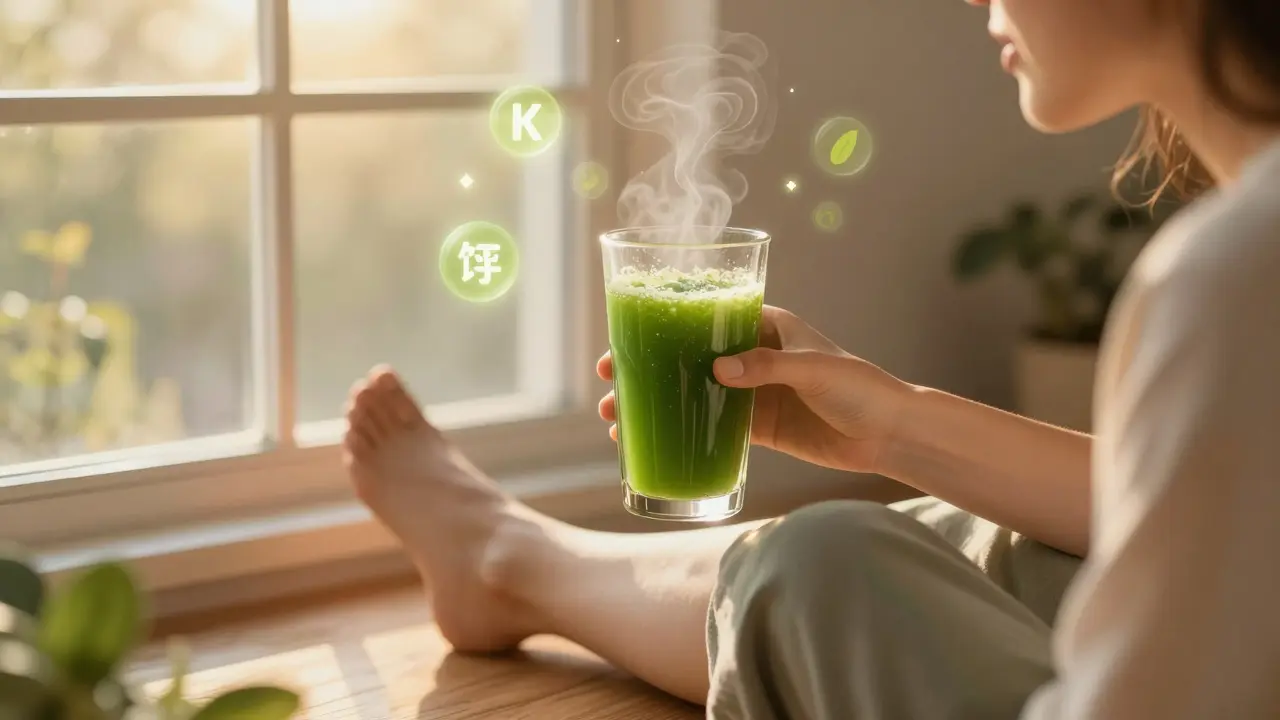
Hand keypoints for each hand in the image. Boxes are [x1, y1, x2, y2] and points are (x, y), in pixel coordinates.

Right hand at [597, 305, 912, 473]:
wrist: (890, 433)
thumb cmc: (860, 386)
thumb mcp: (814, 368)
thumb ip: (767, 366)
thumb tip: (717, 368)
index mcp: (766, 326)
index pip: (706, 314)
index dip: (665, 321)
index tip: (629, 331)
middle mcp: (752, 355)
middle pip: (687, 355)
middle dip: (646, 365)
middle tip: (608, 378)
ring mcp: (752, 393)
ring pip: (692, 393)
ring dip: (655, 402)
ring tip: (614, 419)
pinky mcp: (757, 428)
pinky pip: (711, 427)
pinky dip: (680, 432)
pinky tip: (649, 443)